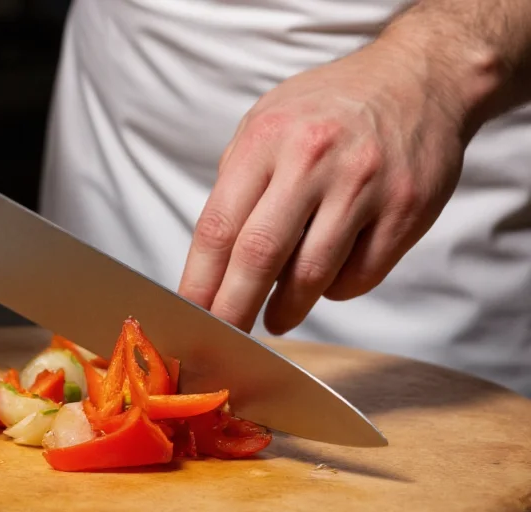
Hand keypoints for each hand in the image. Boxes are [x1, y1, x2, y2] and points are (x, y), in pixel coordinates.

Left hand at [178, 39, 467, 334]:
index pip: (218, 227)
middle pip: (259, 257)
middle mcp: (313, 160)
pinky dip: (336, 289)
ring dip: (288, 309)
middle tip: (225, 335)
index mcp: (267, 140)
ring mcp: (364, 186)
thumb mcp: (267, 121)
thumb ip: (237, 180)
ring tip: (276, 317)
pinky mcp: (406, 209)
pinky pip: (360, 275)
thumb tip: (212, 255)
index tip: (190, 313)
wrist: (418, 79)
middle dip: (234, 308)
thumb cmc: (330, 107)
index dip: (200, 280)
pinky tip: (328, 281)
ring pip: (313, 275)